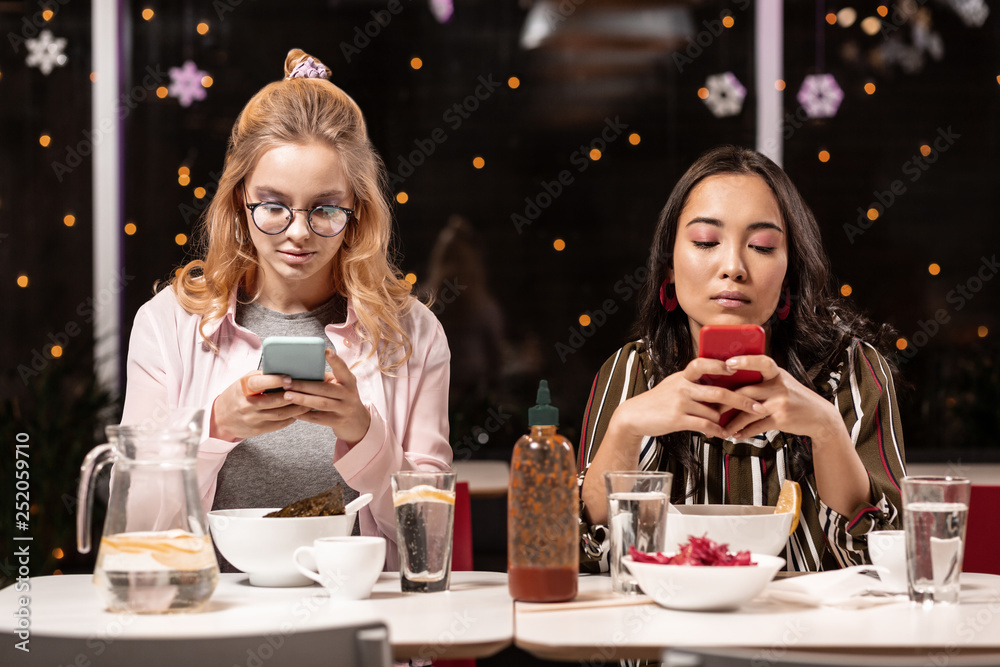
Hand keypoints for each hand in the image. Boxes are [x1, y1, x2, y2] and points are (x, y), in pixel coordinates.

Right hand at [210, 371, 311, 440]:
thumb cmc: (237, 394)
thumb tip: (285, 369)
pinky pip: (278, 424)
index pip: (258, 383)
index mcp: (243, 388)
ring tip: (309, 401)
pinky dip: (291, 418)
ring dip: (296, 408)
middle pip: (273, 401)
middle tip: (308, 391)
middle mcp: (247, 404)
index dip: (274, 381)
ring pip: (279, 414)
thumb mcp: (244, 382)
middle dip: (292, 396)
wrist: (221, 418)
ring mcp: (252, 419)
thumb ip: (262, 377)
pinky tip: (300, 412)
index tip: (289, 378)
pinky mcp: (258, 430)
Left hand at [282, 348, 371, 445]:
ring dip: (302, 399)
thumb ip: (326, 379)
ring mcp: (344, 408)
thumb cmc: (343, 398)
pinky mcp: (338, 421)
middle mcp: (349, 394)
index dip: (335, 360)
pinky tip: (293, 412)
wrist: (357, 422)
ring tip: (287, 396)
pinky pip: (319, 418)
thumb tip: (301, 372)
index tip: (326, 351)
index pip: (343, 369)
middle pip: (325, 388)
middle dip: (305, 385)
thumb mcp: (341, 386)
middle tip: (288, 382)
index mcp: (349, 381)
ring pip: (321, 403)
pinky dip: (305, 415)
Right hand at [614, 356, 763, 440]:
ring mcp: (680, 403)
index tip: (739, 368)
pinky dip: (716, 431)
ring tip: (736, 426)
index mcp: (684, 376)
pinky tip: (721, 434)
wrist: (635, 415)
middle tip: (758, 407)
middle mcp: (683, 387)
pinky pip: (704, 426)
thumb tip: (719, 382)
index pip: (704, 363)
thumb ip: (694, 382)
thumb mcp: (674, 384)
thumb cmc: (658, 401)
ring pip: (713, 412)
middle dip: (742, 400)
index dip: (721, 365)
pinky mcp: (677, 419)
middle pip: (718, 391)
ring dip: (726, 421)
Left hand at [724, 355, 840, 440]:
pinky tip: (736, 435)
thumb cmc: (794, 397)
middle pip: (746, 391)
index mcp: (776, 373)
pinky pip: (757, 426)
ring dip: (731, 422)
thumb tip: (729, 382)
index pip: (761, 362)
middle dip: (724, 401)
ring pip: (748, 412)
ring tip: (720, 429)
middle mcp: (778, 386)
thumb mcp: (781, 382)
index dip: (745, 361)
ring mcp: (780, 403)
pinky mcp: (781, 419)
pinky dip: (744, 432)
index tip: (728, 363)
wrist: (819, 416)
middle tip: (708, 407)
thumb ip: (761, 380)